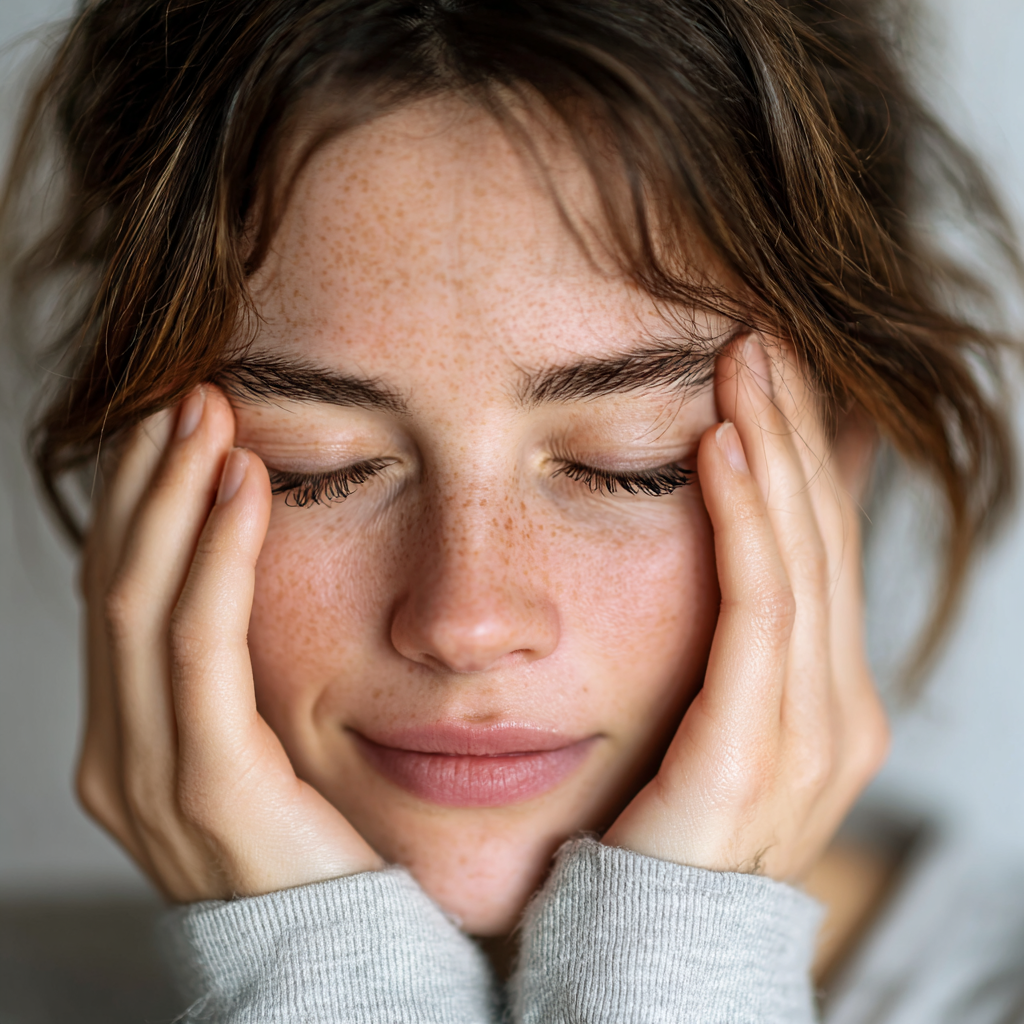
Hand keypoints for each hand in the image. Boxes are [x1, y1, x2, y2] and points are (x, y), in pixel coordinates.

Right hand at [76, 386, 380, 901]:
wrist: (348, 965)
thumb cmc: (324, 847)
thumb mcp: (266, 748)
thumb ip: (238, 679)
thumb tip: (248, 578)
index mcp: (130, 743)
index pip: (120, 599)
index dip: (141, 506)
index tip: (180, 427)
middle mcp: (119, 756)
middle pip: (116, 586)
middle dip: (149, 483)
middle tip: (189, 396)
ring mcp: (149, 776)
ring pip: (141, 604)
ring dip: (173, 499)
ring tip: (208, 417)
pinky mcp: (207, 786)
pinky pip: (200, 647)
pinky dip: (215, 557)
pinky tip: (243, 489)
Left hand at [603, 335, 888, 880]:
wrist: (636, 959)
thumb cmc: (656, 833)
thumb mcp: (703, 719)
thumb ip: (725, 639)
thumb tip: (713, 552)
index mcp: (827, 699)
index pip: (818, 546)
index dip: (798, 452)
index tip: (761, 370)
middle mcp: (838, 710)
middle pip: (821, 538)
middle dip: (793, 430)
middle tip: (759, 338)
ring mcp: (811, 734)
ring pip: (799, 557)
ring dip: (773, 451)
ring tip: (743, 364)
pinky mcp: (755, 751)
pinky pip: (757, 611)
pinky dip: (744, 521)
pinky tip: (717, 448)